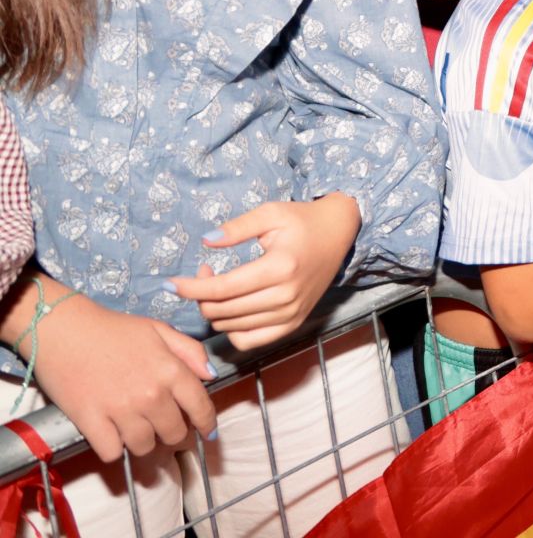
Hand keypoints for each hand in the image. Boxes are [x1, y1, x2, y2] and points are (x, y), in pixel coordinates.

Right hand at [27, 296, 216, 458]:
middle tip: (162, 426)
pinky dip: (113, 448)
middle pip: (173, 433)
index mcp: (170, 370)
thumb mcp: (159, 330)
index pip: (201, 408)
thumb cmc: (112, 328)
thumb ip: (190, 351)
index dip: (207, 424)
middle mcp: (150, 394)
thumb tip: (210, 375)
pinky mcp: (90, 421)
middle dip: (173, 433)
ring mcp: (120, 410)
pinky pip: (111, 453)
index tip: (207, 432)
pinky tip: (111, 434)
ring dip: (143, 443)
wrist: (62, 329)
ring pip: (144, 447)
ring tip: (136, 429)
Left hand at [170, 193, 360, 349]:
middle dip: (200, 296)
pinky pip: (250, 341)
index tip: (170, 284)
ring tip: (217, 287)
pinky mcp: (293, 323)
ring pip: (232, 327)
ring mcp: (291, 314)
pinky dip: (232, 331)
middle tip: (201, 274)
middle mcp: (286, 296)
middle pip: (224, 310)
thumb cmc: (303, 220)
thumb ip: (237, 228)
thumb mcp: (270, 213)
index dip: (191, 288)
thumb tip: (206, 241)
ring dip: (214, 310)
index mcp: (280, 268)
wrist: (340, 233)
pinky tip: (230, 310)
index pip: (223, 289)